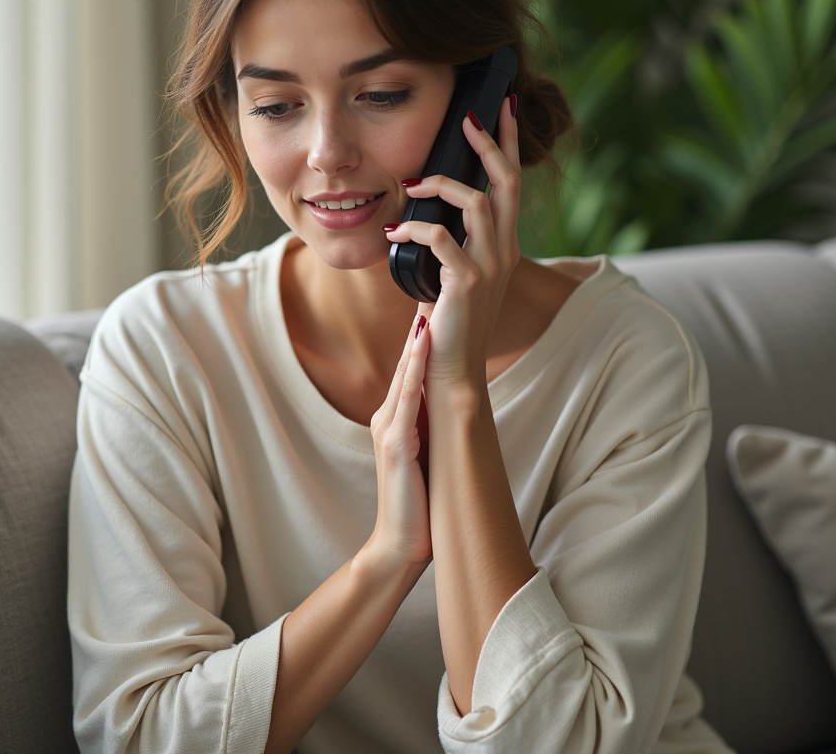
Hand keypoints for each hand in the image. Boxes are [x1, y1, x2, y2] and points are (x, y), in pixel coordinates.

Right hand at [366, 313, 432, 568]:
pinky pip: (405, 401)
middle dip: (419, 329)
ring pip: (404, 377)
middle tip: (431, 291)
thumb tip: (447, 398)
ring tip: (429, 309)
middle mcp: (388, 417)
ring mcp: (388, 429)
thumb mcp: (424, 454)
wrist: (401, 545)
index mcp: (396, 419)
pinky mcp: (394, 444)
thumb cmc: (419, 502)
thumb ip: (428, 424)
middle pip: (406, 365)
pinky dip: (413, 371)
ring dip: (417, 343)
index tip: (436, 305)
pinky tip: (422, 350)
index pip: (411, 370)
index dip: (422, 338)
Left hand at [386, 97, 521, 389]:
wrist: (453, 369)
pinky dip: (417, 226)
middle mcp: (504, 250)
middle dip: (490, 144)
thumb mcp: (454, 273)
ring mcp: (490, 265)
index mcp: (503, 245)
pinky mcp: (467, 281)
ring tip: (413, 183)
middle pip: (507, 183)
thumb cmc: (448, 321)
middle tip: (468, 116)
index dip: (508, 145)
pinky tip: (395, 230)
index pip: (511, 185)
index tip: (502, 109)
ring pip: (477, 203)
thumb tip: (424, 209)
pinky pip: (443, 237)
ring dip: (442, 184)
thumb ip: (451, 242)